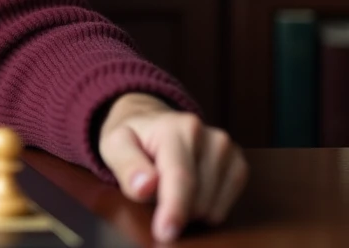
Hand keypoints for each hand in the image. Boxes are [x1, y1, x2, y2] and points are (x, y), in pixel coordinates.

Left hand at [98, 93, 247, 242]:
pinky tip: (191, 190)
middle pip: (198, 199)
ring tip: (171, 184)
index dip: (174, 208)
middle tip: (155, 187)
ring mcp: (227, 150)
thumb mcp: (114, 145)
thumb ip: (126, 165)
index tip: (165, 232)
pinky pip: (225, 208)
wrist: (152, 121)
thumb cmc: (132, 137)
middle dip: (173, 205)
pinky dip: (206, 208)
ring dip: (188, 207)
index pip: (180, 177)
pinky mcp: (238, 164)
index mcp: (175, 128)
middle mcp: (209, 136)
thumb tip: (145, 186)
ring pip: (212, 207)